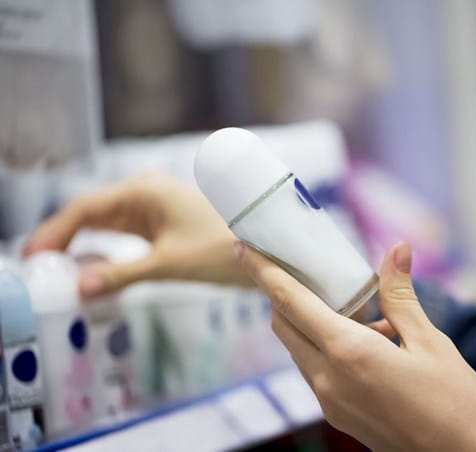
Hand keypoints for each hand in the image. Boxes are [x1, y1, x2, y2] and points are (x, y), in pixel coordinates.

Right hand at [24, 172, 250, 297]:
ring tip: (57, 270)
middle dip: (64, 238)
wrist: (268, 248)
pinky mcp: (164, 222)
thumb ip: (122, 274)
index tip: (32, 256)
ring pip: (108, 224)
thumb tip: (79, 288)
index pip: (86, 208)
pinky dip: (107, 248)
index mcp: (145, 190)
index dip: (54, 231)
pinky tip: (94, 265)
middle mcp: (147, 191)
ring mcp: (156, 206)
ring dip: (84, 244)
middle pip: (92, 213)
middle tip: (39, 269)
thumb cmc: (224, 248)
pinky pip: (126, 233)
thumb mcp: (169, 264)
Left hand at [235, 241, 475, 451]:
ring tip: (348, 304)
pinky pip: (315, 370)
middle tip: (295, 267)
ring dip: (306, 320)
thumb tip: (397, 250)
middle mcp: (327, 379)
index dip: (265, 272)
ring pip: (298, 348)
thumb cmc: (456, 403)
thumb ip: (400, 295)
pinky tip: (364, 337)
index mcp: (348, 353)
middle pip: (285, 325)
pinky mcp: (338, 415)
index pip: (291, 302)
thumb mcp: (430, 341)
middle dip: (281, 293)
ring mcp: (329, 401)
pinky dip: (323, 345)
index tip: (246, 249)